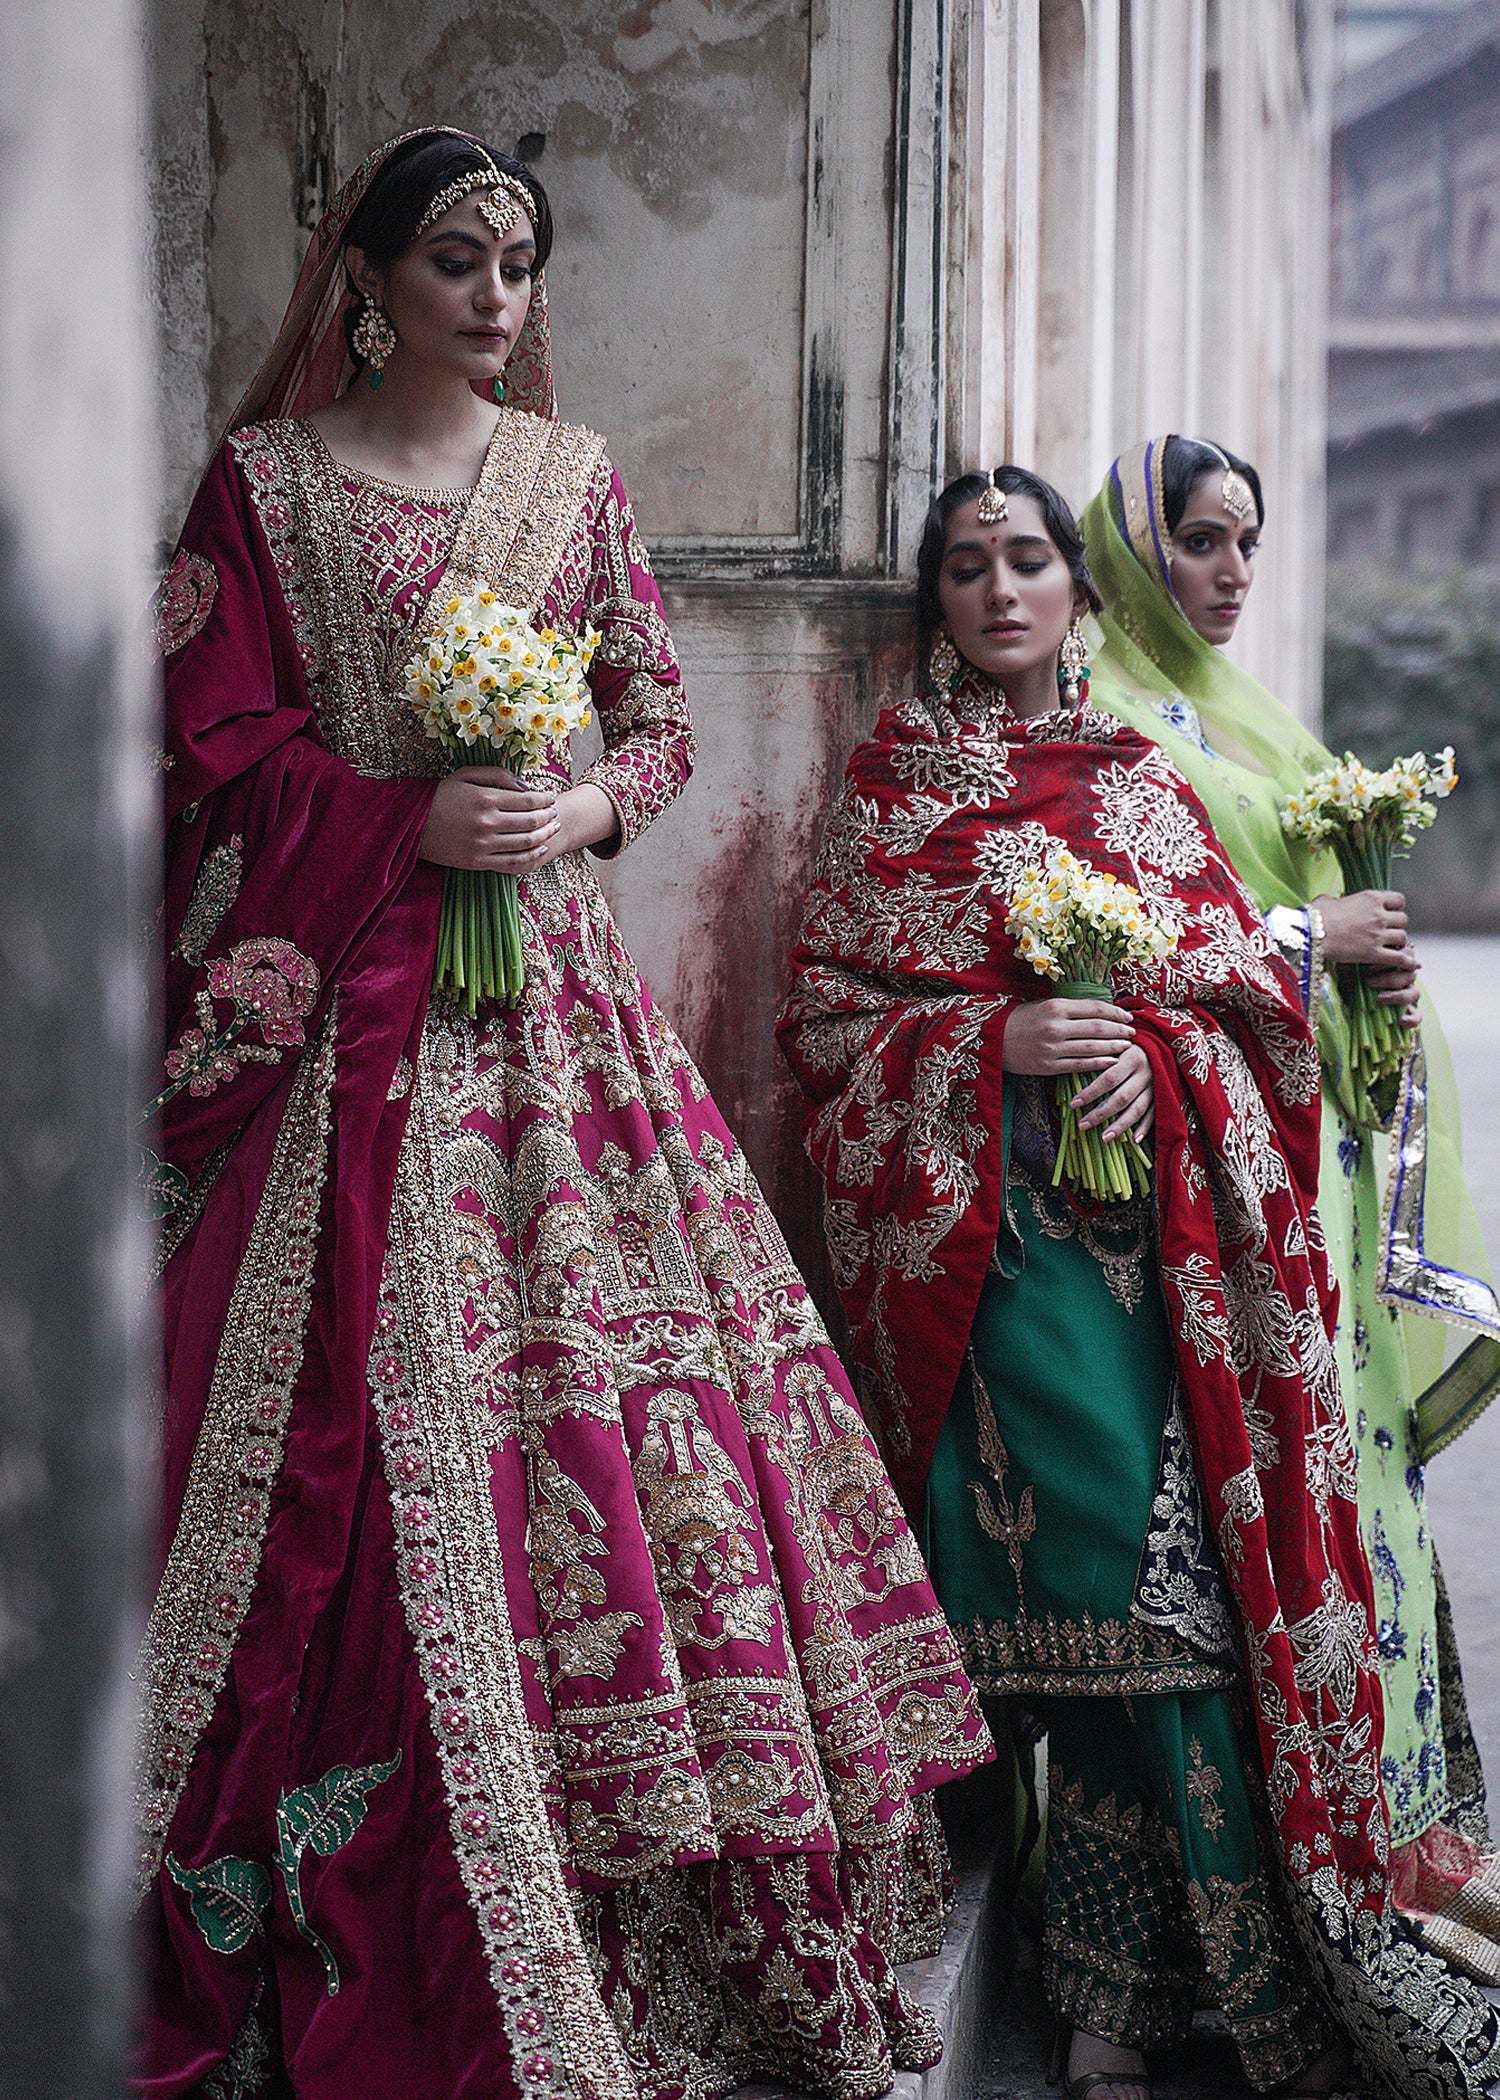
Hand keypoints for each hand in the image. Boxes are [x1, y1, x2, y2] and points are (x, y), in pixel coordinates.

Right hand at [418, 773, 617, 872]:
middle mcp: (487, 823)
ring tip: (553, 828)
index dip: (545, 799)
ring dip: (545, 835)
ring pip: (526, 842)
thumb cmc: (440, 796)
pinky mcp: (478, 862)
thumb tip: (526, 785)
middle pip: (532, 821)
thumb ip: (497, 775)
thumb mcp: (465, 776)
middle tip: (556, 813)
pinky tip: (541, 849)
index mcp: (485, 799)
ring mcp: (483, 845)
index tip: (551, 797)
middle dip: (549, 817)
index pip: (528, 800)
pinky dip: (531, 856)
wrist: (412, 824)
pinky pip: (512, 862)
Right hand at [1002, 997, 1135, 1076]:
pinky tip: (1112, 1061)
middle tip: (1132, 1031)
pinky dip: (1098, 1063)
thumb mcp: (1041, 1005)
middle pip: (1098, 1028)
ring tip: (1126, 1046)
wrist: (991, 1040)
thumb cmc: (1018, 1020)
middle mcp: (1056, 1027)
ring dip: (1113, 1046)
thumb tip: (1097, 1011)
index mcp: (1055, 1007)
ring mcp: (1053, 1048)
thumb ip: (1068, 1009)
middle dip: (1119, 1030)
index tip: (1127, 1016)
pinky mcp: (1048, 1066)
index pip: (1094, 1008)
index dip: (1115, 1013)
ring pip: (1092, 1047)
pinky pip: (1080, 1065)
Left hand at [1074, 1040, 1154, 1141]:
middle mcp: (1145, 1073)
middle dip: (1100, 1114)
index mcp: (1132, 1058)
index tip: (1073, 1104)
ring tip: (1104, 1138)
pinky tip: (1135, 1140)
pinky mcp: (1164, 1095)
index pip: (1108, 1079)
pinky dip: (1145, 1127)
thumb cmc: (1133, 1042)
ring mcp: (1156, 1086)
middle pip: (1121, 1098)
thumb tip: (1074, 1064)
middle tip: (1082, 1125)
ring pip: (1137, 1109)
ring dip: (1120, 1126)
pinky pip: (1154, 1114)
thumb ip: (1101, 1053)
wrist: (1167, 1042)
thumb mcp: (1118, 1042)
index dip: (1090, 1093)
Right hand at [1313, 890, 1418, 1022]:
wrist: (1310, 935)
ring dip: (1398, 943)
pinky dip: (1405, 961)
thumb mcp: (1327, 901)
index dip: (1395, 907)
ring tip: (1390, 947)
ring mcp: (1378, 935)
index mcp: (1370, 898)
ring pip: (1403, 937)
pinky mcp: (1374, 953)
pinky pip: (1399, 958)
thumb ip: (1338, 900)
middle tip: (1388, 932)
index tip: (1389, 913)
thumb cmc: (1314, 917)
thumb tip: (1334, 902)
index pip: (1398, 900)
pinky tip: (1406, 964)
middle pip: (1403, 920)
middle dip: (1396, 926)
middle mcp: (1378, 915)